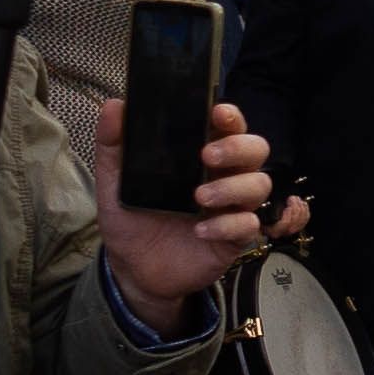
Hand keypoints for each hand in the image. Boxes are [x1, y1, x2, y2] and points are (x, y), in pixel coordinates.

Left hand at [91, 92, 272, 317]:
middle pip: (256, 149)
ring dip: (233, 187)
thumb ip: (113, 144)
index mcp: (200, 156)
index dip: (231, 116)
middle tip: (207, 156)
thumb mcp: (115, 182)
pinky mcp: (234, 237)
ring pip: (259, 184)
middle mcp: (223, 176)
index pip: (228, 127)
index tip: (217, 112)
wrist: (132, 269)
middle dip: (238, 147)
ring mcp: (232, 207)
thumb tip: (115, 105)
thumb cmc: (131, 219)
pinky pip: (249, 225)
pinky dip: (227, 225)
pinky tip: (200, 230)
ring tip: (199, 197)